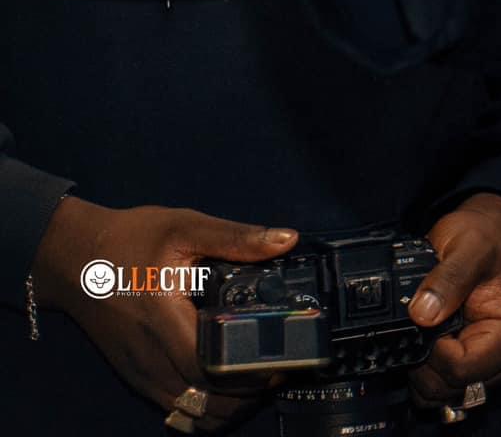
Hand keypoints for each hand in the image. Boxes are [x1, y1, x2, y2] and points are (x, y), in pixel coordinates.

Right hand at [31, 195, 297, 429]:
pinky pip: (173, 405)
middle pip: (204, 401)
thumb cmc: (131, 240)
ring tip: (256, 380)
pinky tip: (224, 385)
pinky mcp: (136, 375)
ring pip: (189, 412)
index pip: (209, 370)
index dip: (248, 374)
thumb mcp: (185, 227)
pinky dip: (203, 405)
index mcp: (164, 321)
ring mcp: (140, 372)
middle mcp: (149, 357)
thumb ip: (236, 238)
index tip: (280, 360)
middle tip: (277, 370)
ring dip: (225, 405)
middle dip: (245, 394)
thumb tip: (287, 240)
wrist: (74, 259)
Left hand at [408, 190, 500, 410]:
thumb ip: (450, 277)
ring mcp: (481, 370)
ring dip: (419, 364)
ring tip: (424, 326)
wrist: (482, 239)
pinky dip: (419, 368)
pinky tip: (424, 338)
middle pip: (446, 387)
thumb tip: (423, 313)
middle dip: (424, 358)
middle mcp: (500, 361)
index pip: (460, 370)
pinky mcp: (463, 372)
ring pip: (434, 393)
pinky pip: (431, 388)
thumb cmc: (483, 242)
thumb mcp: (469, 248)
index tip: (426, 321)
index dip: (433, 350)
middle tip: (421, 320)